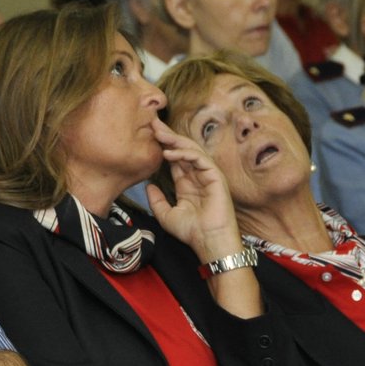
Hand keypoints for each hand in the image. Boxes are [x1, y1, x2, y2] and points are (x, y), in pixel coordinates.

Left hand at [146, 119, 244, 260]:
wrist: (209, 242)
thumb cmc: (192, 231)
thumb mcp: (166, 215)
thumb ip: (156, 200)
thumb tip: (148, 186)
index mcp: (187, 183)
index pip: (175, 158)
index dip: (163, 146)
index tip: (148, 135)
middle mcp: (198, 176)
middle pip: (183, 150)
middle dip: (168, 136)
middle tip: (153, 123)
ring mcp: (208, 174)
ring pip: (192, 150)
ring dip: (175, 141)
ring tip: (159, 134)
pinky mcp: (215, 176)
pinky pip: (200, 159)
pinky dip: (185, 154)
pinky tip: (170, 154)